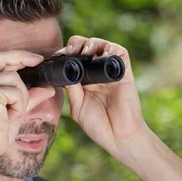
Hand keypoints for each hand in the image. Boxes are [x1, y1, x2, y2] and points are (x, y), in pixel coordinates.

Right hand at [0, 50, 45, 162]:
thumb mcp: (15, 112)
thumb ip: (28, 98)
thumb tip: (48, 89)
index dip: (16, 57)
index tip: (35, 60)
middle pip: (1, 57)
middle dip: (22, 56)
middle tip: (39, 60)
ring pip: (14, 78)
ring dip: (22, 97)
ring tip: (13, 114)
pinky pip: (15, 91)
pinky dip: (19, 105)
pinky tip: (9, 117)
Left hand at [57, 36, 147, 155]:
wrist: (118, 137)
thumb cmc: (98, 126)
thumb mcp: (78, 107)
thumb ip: (71, 90)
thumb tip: (63, 71)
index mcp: (84, 82)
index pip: (74, 60)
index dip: (65, 54)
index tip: (57, 57)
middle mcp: (97, 74)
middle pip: (87, 48)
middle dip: (76, 44)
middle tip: (69, 51)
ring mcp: (110, 72)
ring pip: (102, 46)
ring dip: (91, 43)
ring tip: (83, 51)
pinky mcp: (124, 73)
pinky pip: (119, 52)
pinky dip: (109, 47)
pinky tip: (99, 54)